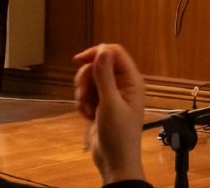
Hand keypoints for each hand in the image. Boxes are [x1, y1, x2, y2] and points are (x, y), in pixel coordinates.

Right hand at [74, 43, 146, 183]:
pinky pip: (85, 93)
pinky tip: (87, 117)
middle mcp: (122, 83)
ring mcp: (110, 94)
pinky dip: (82, 104)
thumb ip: (105, 76)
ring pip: (89, 79)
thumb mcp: (110, 104)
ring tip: (88, 110)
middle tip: (84, 96)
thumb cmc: (118, 134)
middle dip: (86, 79)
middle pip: (97, 65)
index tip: (78, 61)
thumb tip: (102, 49)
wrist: (114, 161)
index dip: (96, 53)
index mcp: (131, 80)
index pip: (113, 53)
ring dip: (83, 93)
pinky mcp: (100, 104)